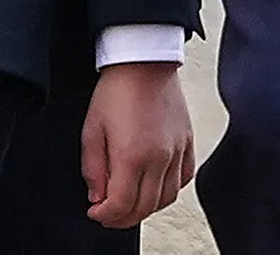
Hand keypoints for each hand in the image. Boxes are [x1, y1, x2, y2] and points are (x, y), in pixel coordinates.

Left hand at [81, 61, 195, 228]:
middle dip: (123, 218)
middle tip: (109, 215)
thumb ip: (93, 168)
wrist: (143, 61)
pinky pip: (183, 181)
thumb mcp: (91, 128)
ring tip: (129, 203)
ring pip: (166, 199)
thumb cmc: (116, 90)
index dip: (106, 216)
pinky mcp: (188, 144)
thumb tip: (97, 197)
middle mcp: (159, 158)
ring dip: (146, 208)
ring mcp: (177, 152)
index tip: (96, 213)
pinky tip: (154, 187)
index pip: (122, 205)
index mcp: (132, 155)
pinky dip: (169, 191)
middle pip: (145, 208)